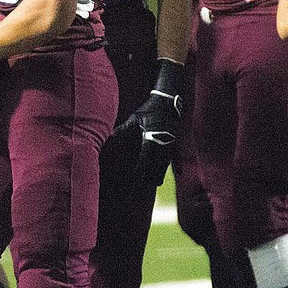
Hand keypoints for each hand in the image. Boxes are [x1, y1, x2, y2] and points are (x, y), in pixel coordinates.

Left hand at [115, 59, 184, 187]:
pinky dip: (176, 164)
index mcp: (152, 137)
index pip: (146, 157)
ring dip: (161, 172)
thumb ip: (123, 130)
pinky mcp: (176, 141)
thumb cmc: (148, 110)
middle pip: (157, 164)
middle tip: (144, 186)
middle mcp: (163, 142)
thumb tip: (109, 135)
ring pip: (166, 162)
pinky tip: (179, 173)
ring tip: (156, 184)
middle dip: (150, 175)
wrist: (167, 101)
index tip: (136, 177)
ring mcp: (171, 143)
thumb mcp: (134, 119)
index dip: (141, 169)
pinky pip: (177, 155)